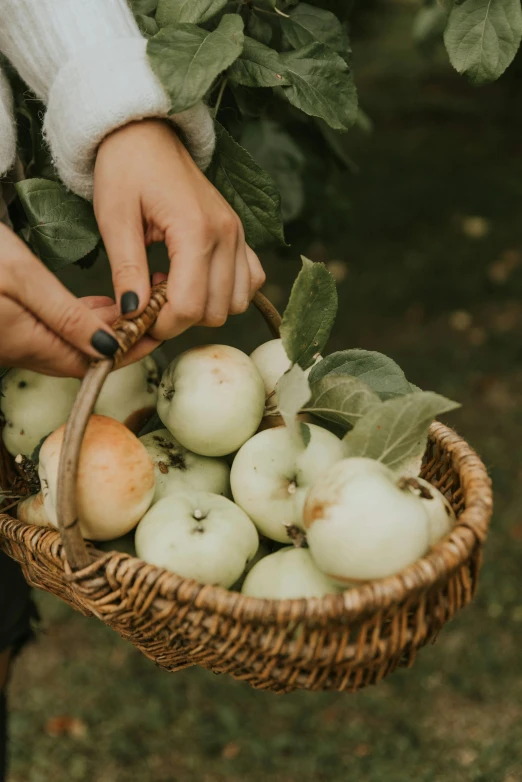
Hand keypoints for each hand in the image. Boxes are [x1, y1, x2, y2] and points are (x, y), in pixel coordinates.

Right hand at [0, 225, 157, 376]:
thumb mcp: (23, 278)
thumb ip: (67, 316)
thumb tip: (108, 348)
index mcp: (29, 344)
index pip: (93, 362)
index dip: (129, 349)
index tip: (155, 331)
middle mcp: (24, 350)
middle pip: (88, 354)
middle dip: (124, 336)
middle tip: (152, 313)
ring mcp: (18, 339)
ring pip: (75, 341)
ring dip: (106, 326)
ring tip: (136, 305)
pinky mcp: (13, 323)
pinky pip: (58, 329)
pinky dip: (84, 319)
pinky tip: (100, 305)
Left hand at [93, 119, 265, 340]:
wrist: (146, 133)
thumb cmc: (125, 168)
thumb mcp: (114, 219)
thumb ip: (127, 270)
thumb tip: (133, 314)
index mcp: (195, 230)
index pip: (190, 306)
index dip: (162, 325)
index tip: (138, 317)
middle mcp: (227, 235)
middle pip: (215, 311)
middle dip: (180, 317)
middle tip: (150, 297)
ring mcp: (239, 234)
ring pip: (236, 303)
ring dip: (205, 306)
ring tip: (172, 284)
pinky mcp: (241, 234)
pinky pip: (251, 281)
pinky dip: (227, 292)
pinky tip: (197, 278)